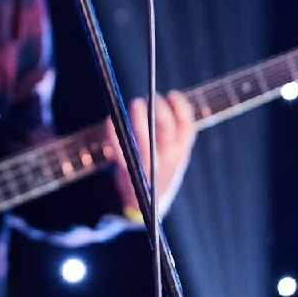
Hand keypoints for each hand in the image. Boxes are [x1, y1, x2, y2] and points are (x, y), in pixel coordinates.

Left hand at [109, 90, 197, 219]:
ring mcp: (147, 165)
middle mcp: (167, 159)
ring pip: (143, 139)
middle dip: (157, 109)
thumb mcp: (174, 152)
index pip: (186, 127)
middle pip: (165, 130)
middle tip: (151, 97)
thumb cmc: (159, 167)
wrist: (145, 202)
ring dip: (139, 118)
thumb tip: (170, 98)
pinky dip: (112, 132)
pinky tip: (110, 120)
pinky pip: (119, 149)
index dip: (180, 107)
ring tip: (136, 103)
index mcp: (181, 151)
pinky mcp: (127, 169)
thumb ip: (176, 131)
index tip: (171, 94)